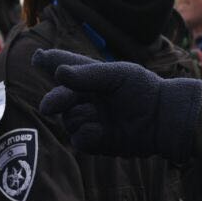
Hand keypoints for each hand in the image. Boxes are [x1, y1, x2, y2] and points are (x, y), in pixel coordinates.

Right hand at [32, 49, 201, 161]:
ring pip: (68, 121)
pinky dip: (86, 134)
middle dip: (56, 100)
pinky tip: (101, 129)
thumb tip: (59, 74)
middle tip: (49, 106)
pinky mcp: (96, 142)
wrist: (164, 118)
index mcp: (91, 78)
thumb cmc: (144, 90)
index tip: (37, 58)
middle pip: (60, 99)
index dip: (50, 63)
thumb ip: (87, 75)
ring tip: (100, 115)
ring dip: (80, 117)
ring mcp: (90, 120)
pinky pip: (79, 140)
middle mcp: (87, 99)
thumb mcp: (118, 75)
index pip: (65, 68)